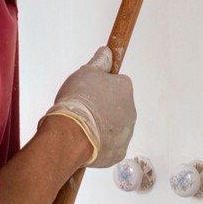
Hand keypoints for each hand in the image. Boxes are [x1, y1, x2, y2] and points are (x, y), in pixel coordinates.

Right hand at [42, 47, 135, 168]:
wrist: (71, 134)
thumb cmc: (78, 100)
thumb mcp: (85, 72)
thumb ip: (99, 62)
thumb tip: (107, 52)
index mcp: (125, 88)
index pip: (117, 83)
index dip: (101, 86)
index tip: (88, 91)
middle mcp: (131, 110)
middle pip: (116, 106)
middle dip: (102, 107)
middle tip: (83, 109)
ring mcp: (126, 133)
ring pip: (114, 126)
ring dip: (102, 125)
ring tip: (82, 126)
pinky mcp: (119, 152)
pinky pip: (110, 145)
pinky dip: (100, 144)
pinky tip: (86, 140)